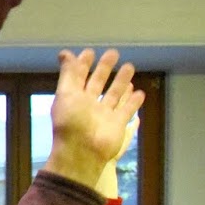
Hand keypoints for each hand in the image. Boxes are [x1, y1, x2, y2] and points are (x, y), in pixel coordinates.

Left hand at [45, 48, 143, 187]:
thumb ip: (68, 74)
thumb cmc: (71, 122)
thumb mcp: (66, 94)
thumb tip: (65, 53)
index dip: (83, 64)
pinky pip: (127, 110)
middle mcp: (88, 105)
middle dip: (104, 68)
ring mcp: (104, 115)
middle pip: (98, 83)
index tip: (90, 52)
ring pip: (115, 94)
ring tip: (129, 66)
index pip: (79, 77)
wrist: (83, 151)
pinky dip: (134, 102)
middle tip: (113, 53)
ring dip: (121, 81)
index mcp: (73, 98)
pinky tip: (140, 92)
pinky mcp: (117, 124)